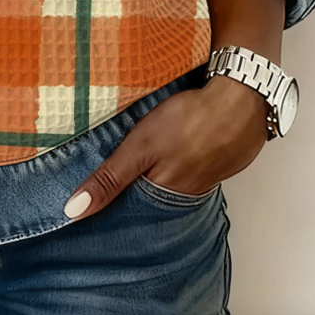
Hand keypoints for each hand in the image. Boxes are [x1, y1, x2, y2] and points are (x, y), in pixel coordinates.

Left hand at [62, 73, 269, 220]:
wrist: (241, 100)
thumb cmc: (189, 122)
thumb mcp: (140, 148)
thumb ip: (109, 178)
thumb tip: (73, 212)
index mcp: (165, 197)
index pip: (130, 213)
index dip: (109, 209)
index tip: (83, 210)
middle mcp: (186, 195)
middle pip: (151, 200)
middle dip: (130, 196)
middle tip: (103, 188)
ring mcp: (205, 178)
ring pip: (171, 185)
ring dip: (155, 179)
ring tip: (134, 171)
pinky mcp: (217, 161)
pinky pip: (190, 170)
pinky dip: (177, 164)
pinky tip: (170, 153)